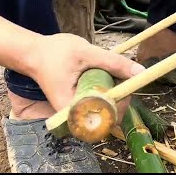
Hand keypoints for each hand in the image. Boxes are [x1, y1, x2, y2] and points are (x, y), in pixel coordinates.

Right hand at [28, 33, 144, 119]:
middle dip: (121, 98)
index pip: (105, 121)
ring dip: (116, 93)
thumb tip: (141, 71)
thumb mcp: (86, 54)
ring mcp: (78, 112)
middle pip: (109, 117)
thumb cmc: (54, 54)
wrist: (34, 53)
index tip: (126, 87)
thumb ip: (113, 63)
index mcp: (72, 111)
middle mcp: (75, 117)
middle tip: (123, 76)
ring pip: (107, 110)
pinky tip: (107, 76)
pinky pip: (101, 103)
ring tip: (113, 74)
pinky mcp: (81, 105)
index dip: (121, 105)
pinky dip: (108, 90)